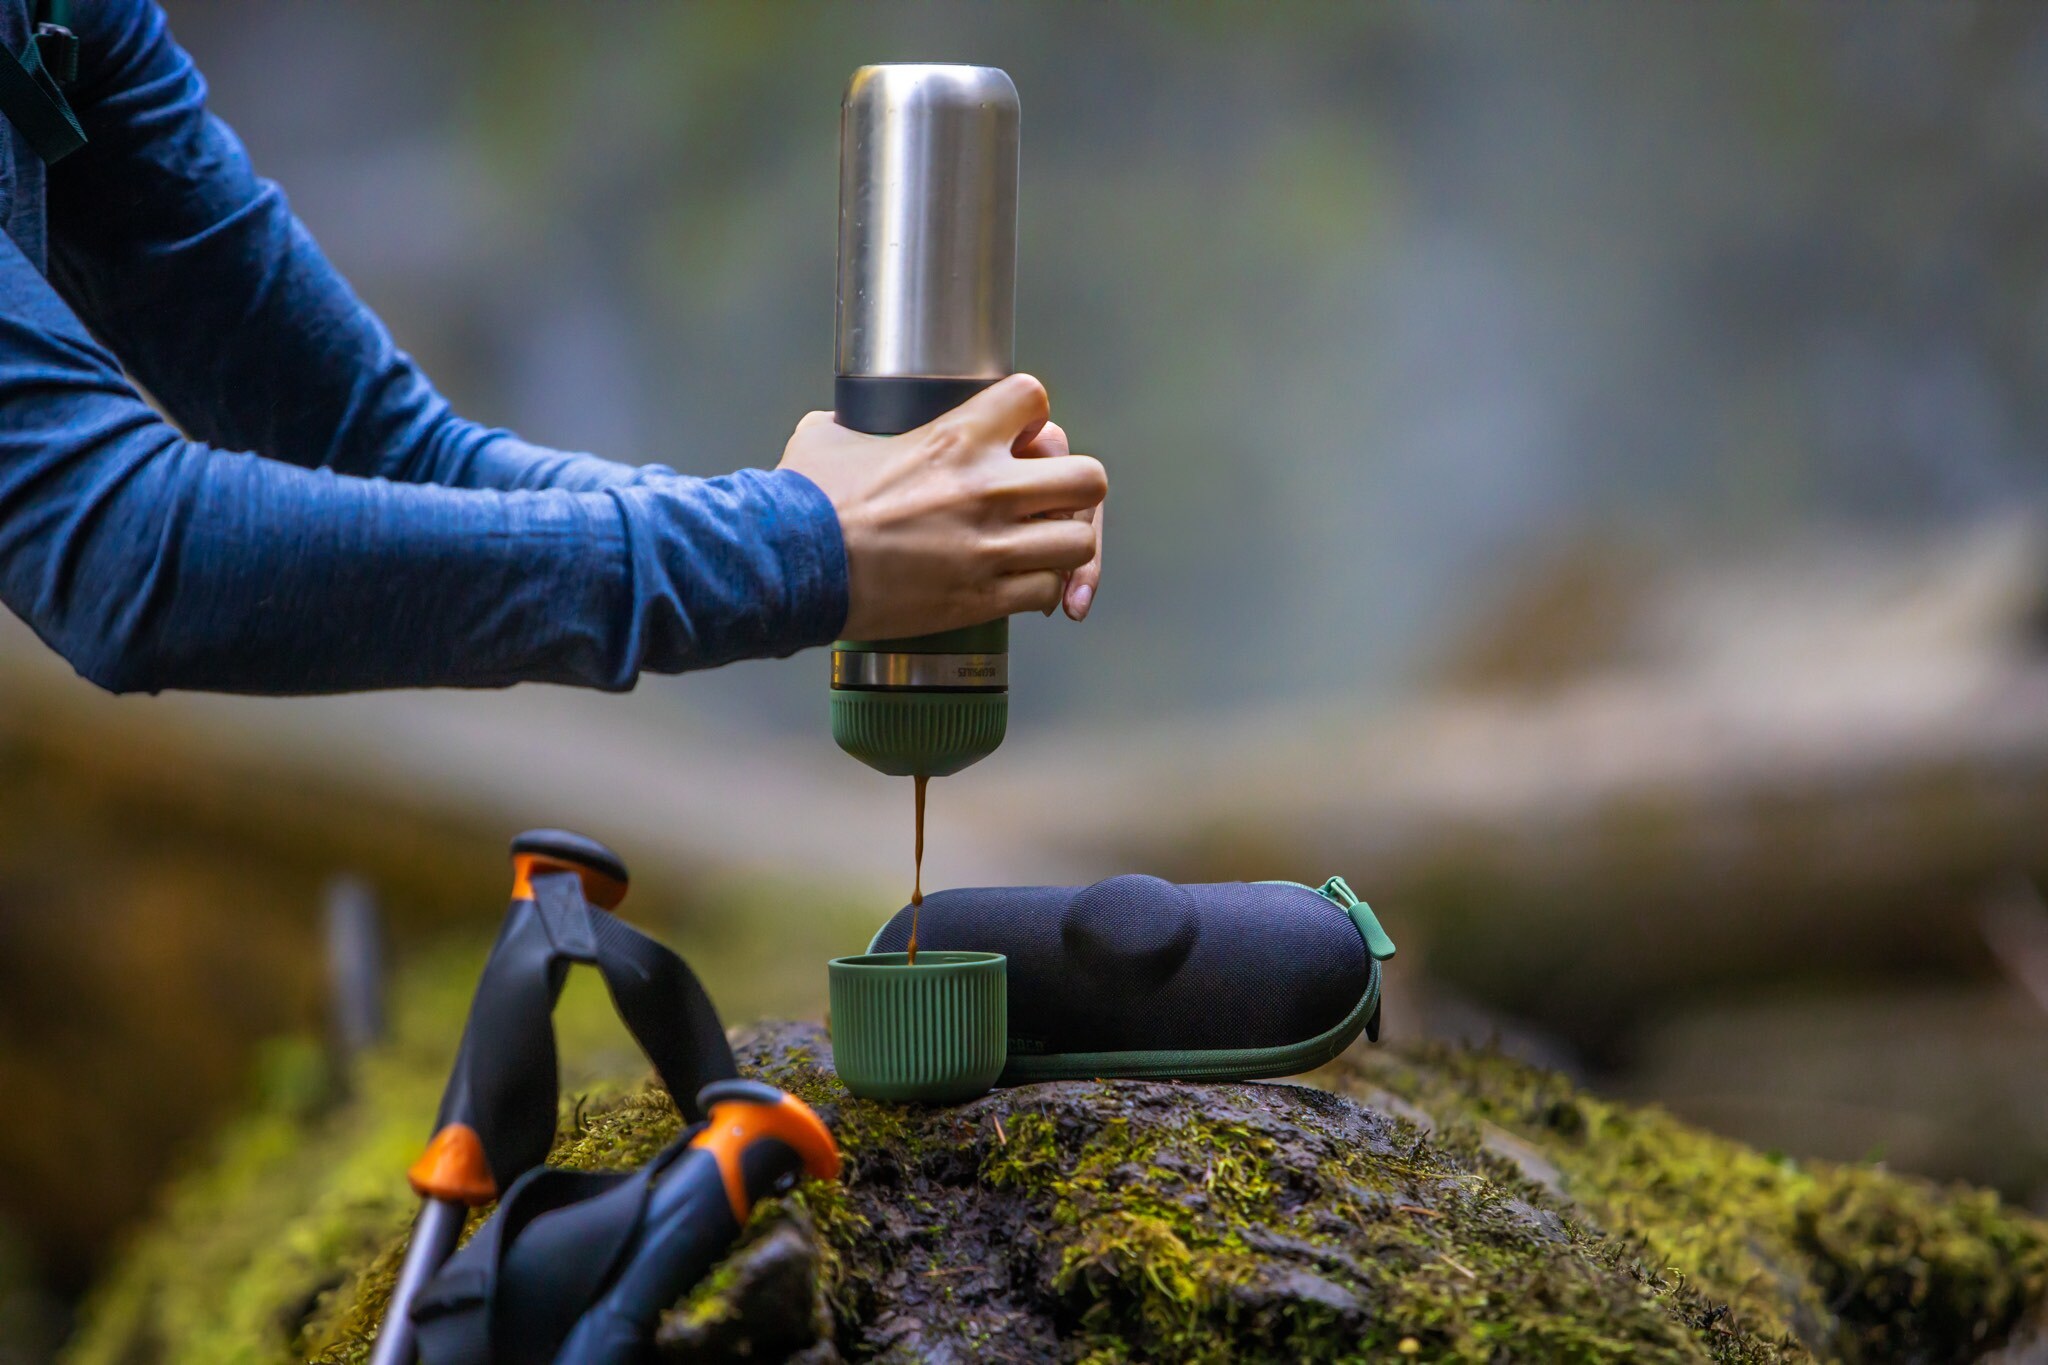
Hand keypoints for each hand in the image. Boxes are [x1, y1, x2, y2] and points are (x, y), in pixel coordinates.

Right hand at [778, 374, 1106, 639]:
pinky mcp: (981, 598)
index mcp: (957, 436)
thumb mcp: (830, 435)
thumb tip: (849, 425)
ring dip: (1063, 547)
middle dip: (1073, 490)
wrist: (792, 566)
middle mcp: (986, 488)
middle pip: (1088, 477)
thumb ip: (859, 423)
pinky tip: (1021, 590)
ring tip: (1038, 549)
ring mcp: (989, 545)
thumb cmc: (805, 501)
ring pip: (1078, 541)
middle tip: (1047, 502)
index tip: (1019, 439)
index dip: (1033, 419)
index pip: (1036, 400)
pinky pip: (1047, 591)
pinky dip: (1041, 592)